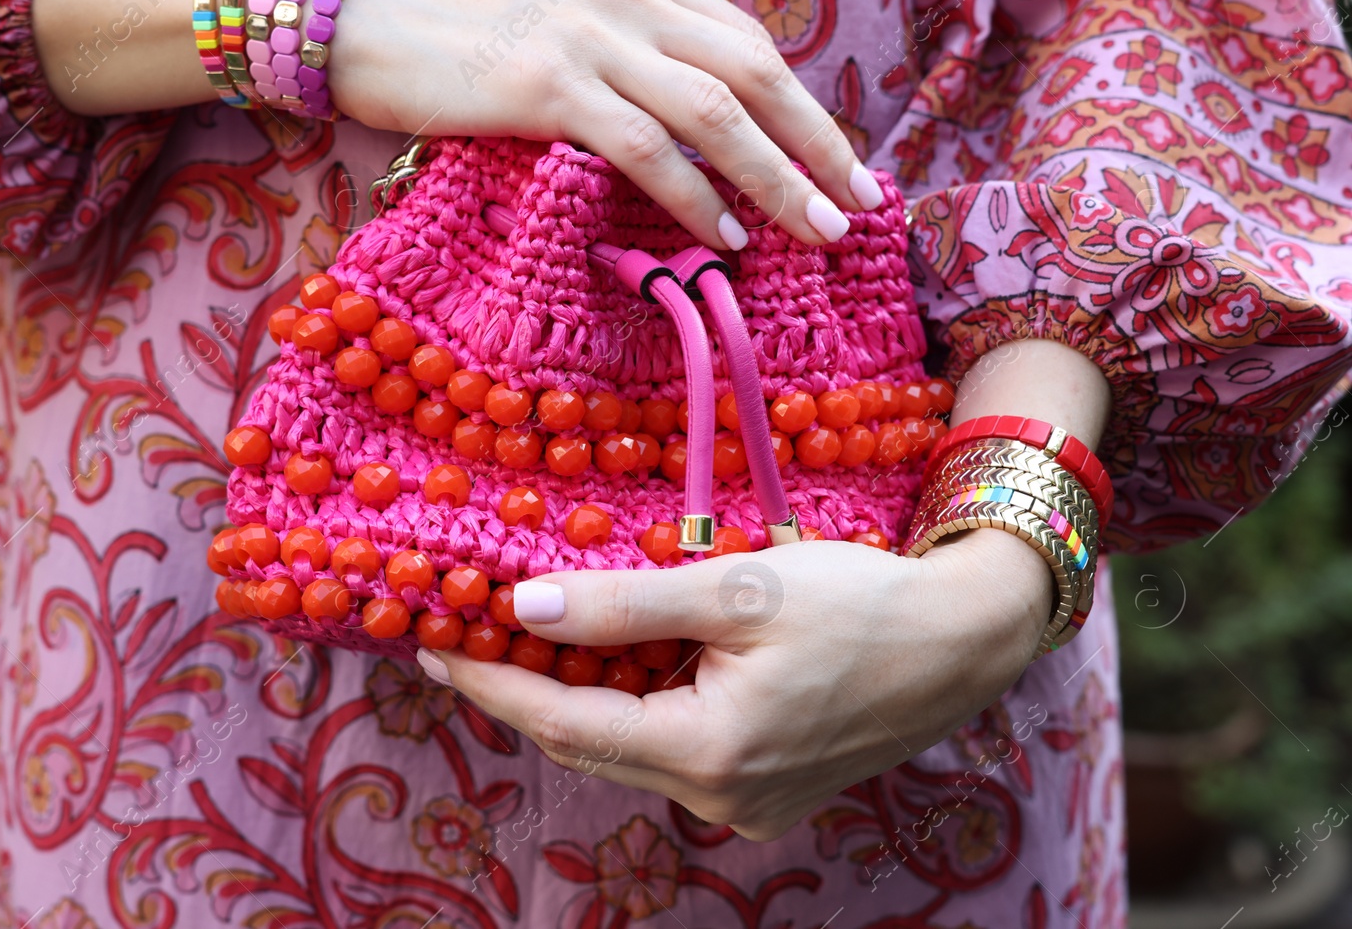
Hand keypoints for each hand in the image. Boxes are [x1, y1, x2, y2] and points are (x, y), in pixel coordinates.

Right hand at [331, 0, 882, 249]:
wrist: (356, 15)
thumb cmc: (452, 29)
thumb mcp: (559, 14)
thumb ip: (625, 48)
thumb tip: (687, 119)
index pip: (745, 43)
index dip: (802, 108)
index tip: (837, 162)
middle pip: (755, 71)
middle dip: (817, 143)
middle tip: (857, 202)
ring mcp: (590, 36)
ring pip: (716, 111)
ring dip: (776, 176)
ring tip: (815, 229)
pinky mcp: (549, 85)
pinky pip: (646, 146)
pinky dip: (694, 195)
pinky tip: (723, 235)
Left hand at [417, 528, 1052, 840]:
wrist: (963, 640)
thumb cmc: (858, 604)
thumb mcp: (734, 590)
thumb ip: (624, 607)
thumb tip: (524, 610)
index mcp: (708, 753)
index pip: (563, 723)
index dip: (492, 684)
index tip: (433, 647)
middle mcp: (720, 798)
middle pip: (591, 742)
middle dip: (527, 690)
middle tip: (469, 637)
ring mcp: (746, 806)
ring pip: (632, 747)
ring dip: (584, 695)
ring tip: (538, 635)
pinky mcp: (767, 794)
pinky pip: (675, 751)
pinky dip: (639, 707)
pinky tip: (626, 660)